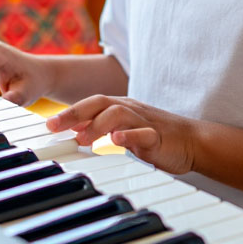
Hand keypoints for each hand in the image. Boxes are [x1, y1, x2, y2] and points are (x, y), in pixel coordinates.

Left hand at [46, 96, 197, 174]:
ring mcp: (145, 121)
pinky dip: (129, 135)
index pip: (91, 103)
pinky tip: (116, 141)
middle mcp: (131, 109)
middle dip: (74, 113)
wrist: (193, 141)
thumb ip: (102, 129)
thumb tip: (75, 132)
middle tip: (54, 126)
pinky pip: (144, 132)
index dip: (69, 112)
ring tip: (82, 139)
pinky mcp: (159, 136)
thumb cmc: (156, 135)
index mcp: (121, 107)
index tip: (48, 124)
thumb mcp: (124, 131)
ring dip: (97, 125)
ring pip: (118, 114)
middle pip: (99, 102)